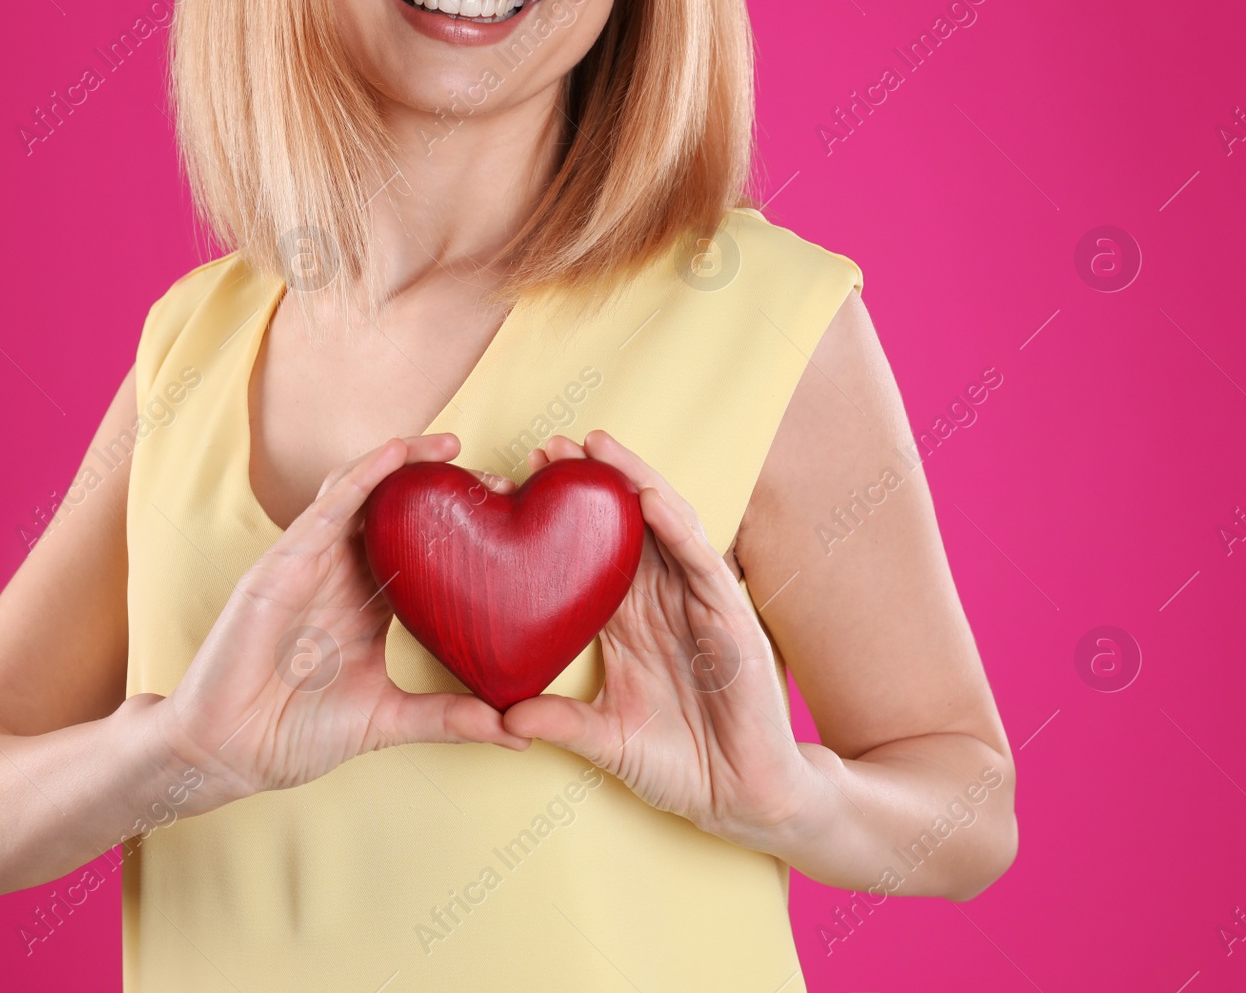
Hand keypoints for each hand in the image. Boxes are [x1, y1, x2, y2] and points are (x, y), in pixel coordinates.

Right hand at [153, 433, 527, 805]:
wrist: (227, 755)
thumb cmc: (292, 735)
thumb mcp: (388, 721)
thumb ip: (448, 718)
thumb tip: (516, 733)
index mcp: (367, 605)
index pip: (420, 549)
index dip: (463, 529)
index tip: (511, 518)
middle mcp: (340, 576)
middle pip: (395, 512)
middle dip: (443, 490)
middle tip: (498, 481)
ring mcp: (308, 566)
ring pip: (360, 494)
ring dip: (405, 466)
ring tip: (452, 448)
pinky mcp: (281, 567)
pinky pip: (325, 510)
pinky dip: (361, 477)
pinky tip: (395, 454)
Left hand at [502, 431, 826, 853]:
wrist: (744, 799)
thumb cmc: (681, 767)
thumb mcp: (604, 741)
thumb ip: (558, 723)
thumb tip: (501, 717)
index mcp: (626, 624)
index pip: (588, 556)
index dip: (555, 519)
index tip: (514, 482)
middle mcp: (660, 603)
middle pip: (622, 526)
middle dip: (589, 482)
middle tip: (547, 445)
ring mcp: (696, 605)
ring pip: (663, 527)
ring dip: (631, 483)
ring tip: (595, 447)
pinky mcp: (728, 617)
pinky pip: (701, 562)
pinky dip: (676, 526)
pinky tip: (649, 497)